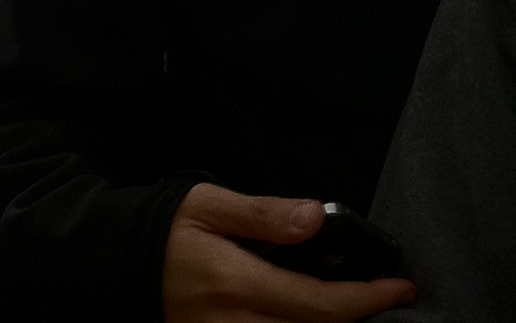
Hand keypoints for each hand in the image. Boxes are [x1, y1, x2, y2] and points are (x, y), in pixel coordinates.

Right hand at [163, 183, 416, 322]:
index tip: (401, 287)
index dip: (366, 300)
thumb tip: (315, 218)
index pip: (318, 304)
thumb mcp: (208, 204)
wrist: (114, 264)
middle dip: (355, 320)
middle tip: (386, 295)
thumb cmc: (163, 228)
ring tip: (354, 303)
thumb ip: (263, 214)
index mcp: (237, 284)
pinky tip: (314, 314)